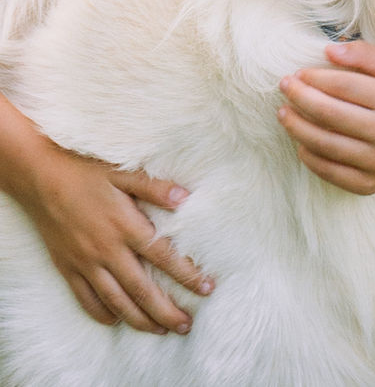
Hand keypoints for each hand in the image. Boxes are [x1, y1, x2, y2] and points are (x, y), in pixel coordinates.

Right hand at [19, 143, 212, 333]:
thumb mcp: (124, 172)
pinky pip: (86, 299)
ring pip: (115, 301)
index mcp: (125, 225)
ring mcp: (85, 263)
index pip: (164, 256)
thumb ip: (155, 186)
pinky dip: (102, 314)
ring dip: (140, 319)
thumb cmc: (87, 171)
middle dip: (166, 311)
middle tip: (187, 326)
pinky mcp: (68, 268)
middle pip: (141, 289)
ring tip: (161, 330)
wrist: (41, 178)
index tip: (207, 287)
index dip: (187, 275)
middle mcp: (106, 250)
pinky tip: (117, 320)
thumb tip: (185, 197)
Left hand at [277, 40, 374, 197]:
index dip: (315, 78)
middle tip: (284, 87)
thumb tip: (329, 51)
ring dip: (296, 127)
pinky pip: (329, 171)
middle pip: (330, 114)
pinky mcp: (369, 184)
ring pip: (325, 144)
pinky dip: (309, 156)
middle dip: (300, 98)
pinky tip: (300, 141)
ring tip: (283, 113)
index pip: (344, 86)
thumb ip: (364, 53)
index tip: (298, 73)